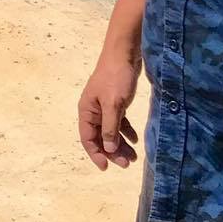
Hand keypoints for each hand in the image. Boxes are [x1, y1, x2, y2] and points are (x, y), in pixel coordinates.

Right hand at [78, 52, 141, 169]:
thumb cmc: (116, 78)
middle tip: (127, 164)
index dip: (96, 154)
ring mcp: (104, 107)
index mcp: (86, 111)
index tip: (107, 168)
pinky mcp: (116, 102)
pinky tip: (135, 140)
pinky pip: (119, 122)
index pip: (88, 138)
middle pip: (100, 137)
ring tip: (134, 157)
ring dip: (121, 145)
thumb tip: (108, 150)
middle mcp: (93, 111)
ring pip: (111, 131)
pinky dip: (126, 132)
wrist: (124, 54)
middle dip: (112, 152)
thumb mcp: (113, 105)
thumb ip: (110, 128)